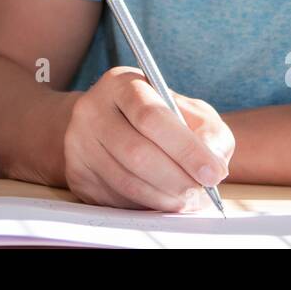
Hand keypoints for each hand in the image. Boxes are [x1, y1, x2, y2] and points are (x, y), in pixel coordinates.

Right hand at [62, 67, 233, 211]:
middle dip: (177, 179)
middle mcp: (91, 110)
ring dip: (164, 198)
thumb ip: (209, 131)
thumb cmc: (156, 116)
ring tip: (185, 197)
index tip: (213, 172)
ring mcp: (78, 143)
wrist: (107, 123)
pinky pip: (115, 200)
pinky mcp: (76, 174)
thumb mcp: (187, 110)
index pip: (152, 117)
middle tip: (200, 191)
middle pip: (137, 153)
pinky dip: (145, 205)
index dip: (186, 149)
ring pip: (126, 182)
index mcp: (121, 84)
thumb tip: (214, 163)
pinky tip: (160, 198)